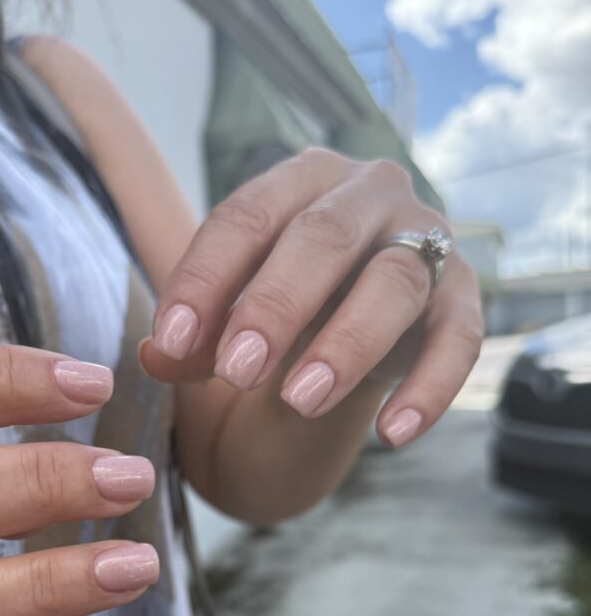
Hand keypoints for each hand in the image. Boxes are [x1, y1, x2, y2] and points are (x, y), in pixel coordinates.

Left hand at [141, 149, 482, 446]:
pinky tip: (392, 434)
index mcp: (299, 181)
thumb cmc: (287, 305)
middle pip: (323, 237)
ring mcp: (425, 239)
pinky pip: (459, 337)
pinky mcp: (462, 296)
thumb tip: (154, 358)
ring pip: (394, 281)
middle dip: (276, 305)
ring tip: (301, 401)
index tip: (172, 342)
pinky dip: (431, 386)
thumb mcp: (231, 318)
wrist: (358, 316)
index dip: (205, 279)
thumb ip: (193, 336)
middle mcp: (367, 194)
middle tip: (237, 371)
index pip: (246, 216)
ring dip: (348, 342)